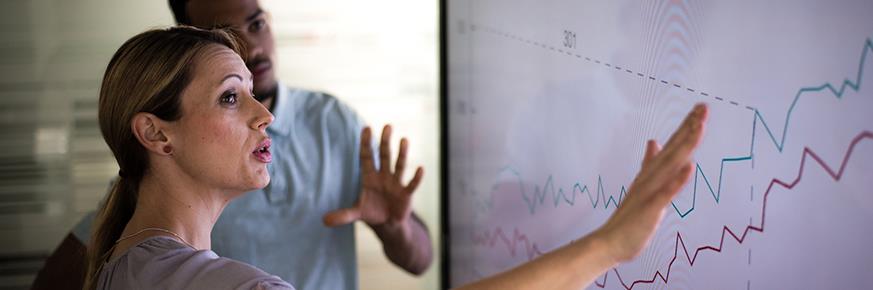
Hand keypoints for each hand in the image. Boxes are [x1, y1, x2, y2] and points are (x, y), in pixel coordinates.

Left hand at [323, 125, 423, 227]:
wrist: (388, 224)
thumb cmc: (372, 213)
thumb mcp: (356, 213)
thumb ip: (343, 215)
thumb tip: (324, 221)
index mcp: (370, 177)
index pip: (367, 157)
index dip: (366, 143)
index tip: (366, 128)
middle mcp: (384, 176)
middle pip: (385, 156)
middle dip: (385, 142)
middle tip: (387, 126)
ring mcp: (396, 183)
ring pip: (399, 165)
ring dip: (402, 153)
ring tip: (404, 140)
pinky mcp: (406, 193)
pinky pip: (412, 184)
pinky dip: (416, 177)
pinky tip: (420, 168)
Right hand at [594, 103, 707, 262]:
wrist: (610, 240)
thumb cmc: (629, 217)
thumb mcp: (643, 185)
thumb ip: (649, 162)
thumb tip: (654, 141)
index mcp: (652, 172)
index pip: (672, 144)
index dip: (686, 126)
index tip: (700, 108)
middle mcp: (652, 177)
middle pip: (674, 148)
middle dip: (690, 127)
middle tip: (703, 107)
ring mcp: (651, 191)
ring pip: (671, 164)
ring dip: (685, 145)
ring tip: (698, 126)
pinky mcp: (651, 207)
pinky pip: (666, 192)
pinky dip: (678, 179)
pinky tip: (690, 167)